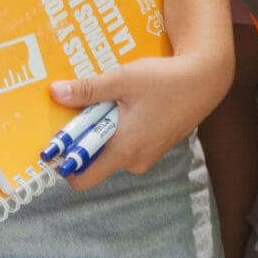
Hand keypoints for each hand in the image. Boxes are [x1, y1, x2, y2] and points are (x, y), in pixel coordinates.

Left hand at [49, 48, 232, 189]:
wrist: (204, 80)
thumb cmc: (165, 80)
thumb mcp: (122, 79)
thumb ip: (88, 90)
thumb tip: (55, 93)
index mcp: (124, 150)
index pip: (82, 178)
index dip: (63, 162)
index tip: (53, 141)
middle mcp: (134, 161)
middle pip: (92, 160)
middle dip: (81, 137)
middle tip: (77, 108)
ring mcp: (145, 156)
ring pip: (108, 149)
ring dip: (99, 128)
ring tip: (102, 98)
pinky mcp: (153, 146)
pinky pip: (124, 143)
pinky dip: (116, 126)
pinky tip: (120, 101)